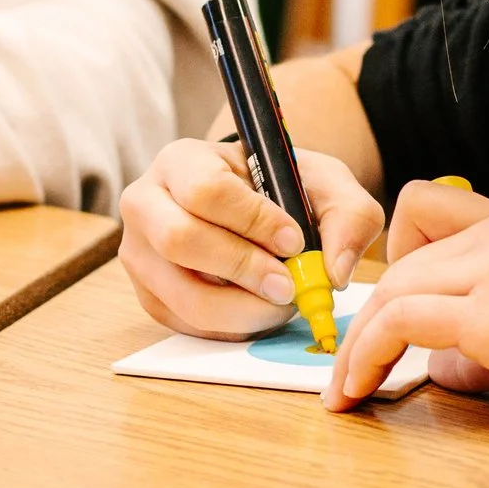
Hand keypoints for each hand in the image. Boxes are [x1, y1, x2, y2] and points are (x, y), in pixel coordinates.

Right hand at [118, 137, 383, 339]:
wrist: (253, 208)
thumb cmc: (284, 190)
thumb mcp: (326, 184)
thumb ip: (348, 216)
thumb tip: (334, 273)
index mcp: (181, 161)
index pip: (205, 190)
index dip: (253, 220)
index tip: (295, 240)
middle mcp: (145, 204)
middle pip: (180, 242)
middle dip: (243, 269)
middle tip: (289, 285)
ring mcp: (140, 254)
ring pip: (182, 295)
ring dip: (242, 308)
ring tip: (282, 302)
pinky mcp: (150, 296)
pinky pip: (186, 323)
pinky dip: (232, 326)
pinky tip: (260, 309)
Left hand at [325, 179, 488, 437]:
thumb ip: (484, 344)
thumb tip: (435, 368)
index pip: (423, 205)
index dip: (394, 253)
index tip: (388, 310)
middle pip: (398, 253)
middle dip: (364, 313)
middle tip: (347, 368)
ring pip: (391, 286)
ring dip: (356, 341)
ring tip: (345, 391)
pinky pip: (400, 321)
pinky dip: (366, 354)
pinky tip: (363, 391)